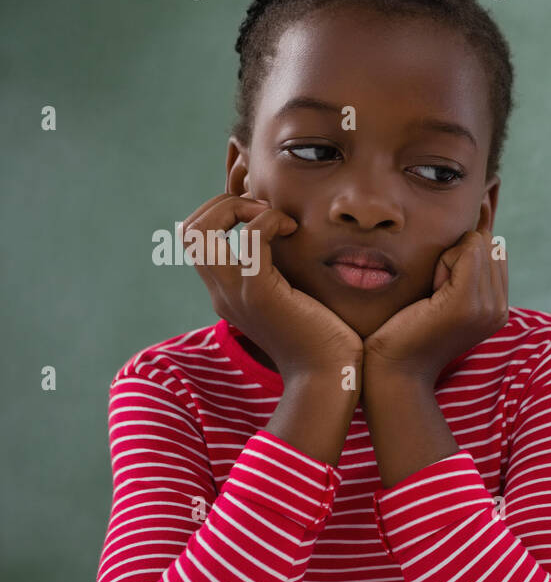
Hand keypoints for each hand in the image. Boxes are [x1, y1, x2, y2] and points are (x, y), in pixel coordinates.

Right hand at [183, 192, 362, 381]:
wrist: (329, 378)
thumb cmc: (324, 339)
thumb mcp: (293, 299)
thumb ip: (281, 274)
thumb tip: (291, 242)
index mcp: (227, 293)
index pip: (197, 240)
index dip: (221, 213)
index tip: (261, 213)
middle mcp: (223, 293)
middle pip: (189, 231)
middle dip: (222, 204)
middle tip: (263, 209)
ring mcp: (236, 293)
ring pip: (201, 231)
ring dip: (236, 207)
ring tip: (275, 216)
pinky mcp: (260, 293)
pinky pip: (251, 239)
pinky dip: (269, 221)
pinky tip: (293, 230)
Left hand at [363, 225, 507, 383]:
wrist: (395, 370)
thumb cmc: (408, 329)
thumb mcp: (444, 296)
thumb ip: (465, 268)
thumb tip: (478, 215)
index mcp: (497, 308)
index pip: (493, 250)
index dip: (462, 257)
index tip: (441, 291)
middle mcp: (500, 309)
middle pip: (487, 242)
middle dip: (457, 255)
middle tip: (435, 293)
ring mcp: (488, 307)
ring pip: (477, 243)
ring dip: (447, 259)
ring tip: (433, 296)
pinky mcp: (468, 303)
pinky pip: (466, 251)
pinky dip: (442, 264)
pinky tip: (431, 294)